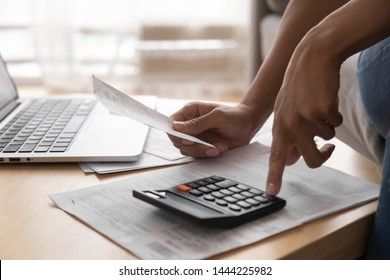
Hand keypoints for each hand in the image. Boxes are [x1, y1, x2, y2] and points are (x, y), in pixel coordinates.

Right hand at [169, 101, 258, 157]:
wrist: (248, 126)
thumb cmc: (234, 116)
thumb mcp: (217, 116)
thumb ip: (197, 123)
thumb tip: (176, 127)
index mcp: (190, 112)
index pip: (172, 124)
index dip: (175, 134)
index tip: (188, 141)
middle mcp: (189, 125)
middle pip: (177, 140)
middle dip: (193, 147)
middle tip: (208, 146)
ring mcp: (195, 137)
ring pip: (186, 150)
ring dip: (202, 151)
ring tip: (219, 147)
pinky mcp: (202, 146)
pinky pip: (197, 155)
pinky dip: (208, 154)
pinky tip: (221, 148)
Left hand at [266, 44, 342, 195]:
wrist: (311, 57)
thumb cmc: (299, 86)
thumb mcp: (287, 110)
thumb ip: (289, 135)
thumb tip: (294, 160)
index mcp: (279, 126)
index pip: (276, 157)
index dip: (274, 176)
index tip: (271, 193)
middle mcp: (289, 125)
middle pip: (311, 160)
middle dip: (323, 156)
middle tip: (328, 148)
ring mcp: (306, 118)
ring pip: (327, 140)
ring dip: (328, 127)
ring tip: (318, 107)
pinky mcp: (323, 110)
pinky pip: (336, 125)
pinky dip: (335, 116)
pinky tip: (325, 99)